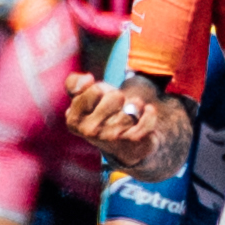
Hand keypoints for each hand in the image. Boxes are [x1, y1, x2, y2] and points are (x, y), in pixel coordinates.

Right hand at [64, 72, 189, 178]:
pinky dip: (150, 113)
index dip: (101, 90)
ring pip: (132, 106)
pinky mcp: (133, 143)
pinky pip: (147, 120)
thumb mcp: (85, 96)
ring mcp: (112, 139)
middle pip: (115, 96)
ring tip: (129, 115)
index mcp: (74, 120)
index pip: (95, 90)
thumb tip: (86, 79)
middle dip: (119, 97)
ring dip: (135, 106)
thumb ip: (74, 83)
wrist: (126, 144)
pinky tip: (147, 114)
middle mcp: (90, 132)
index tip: (99, 101)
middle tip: (116, 108)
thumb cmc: (103, 114)